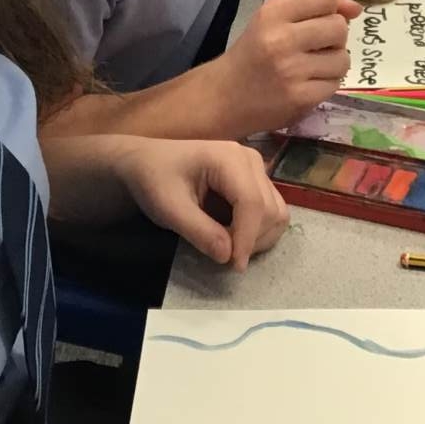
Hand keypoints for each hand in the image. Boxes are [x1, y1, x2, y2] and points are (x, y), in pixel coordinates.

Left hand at [112, 138, 288, 272]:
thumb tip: (228, 256)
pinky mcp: (256, 181)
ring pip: (276, 213)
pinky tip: (233, 236)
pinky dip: (258, 232)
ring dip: (259, 238)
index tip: (234, 266)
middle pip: (270, 210)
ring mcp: (256, 169)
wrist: (147, 163)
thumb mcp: (168, 208)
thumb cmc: (154, 180)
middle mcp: (250, 160)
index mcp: (228, 158)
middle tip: (222, 255)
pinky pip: (271, 212)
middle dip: (251, 240)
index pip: (252, 203)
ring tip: (228, 246)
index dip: (247, 238)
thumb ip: (199, 231)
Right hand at [212, 0, 358, 133]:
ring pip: (342, 58)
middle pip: (338, 27)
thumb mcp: (271, 21)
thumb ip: (310, 8)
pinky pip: (335, 83)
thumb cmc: (251, 55)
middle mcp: (281, 39)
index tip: (330, 15)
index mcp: (272, 14)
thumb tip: (356, 8)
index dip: (336, 4)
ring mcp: (292, 71)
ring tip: (310, 67)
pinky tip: (306, 84)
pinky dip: (325, 83)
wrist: (223, 98)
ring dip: (332, 62)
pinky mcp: (301, 98)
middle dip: (334, 37)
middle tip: (315, 46)